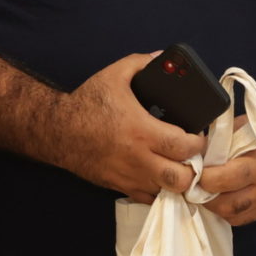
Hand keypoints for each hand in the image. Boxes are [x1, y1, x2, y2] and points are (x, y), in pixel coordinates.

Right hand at [60, 53, 203, 200]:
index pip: (183, 147)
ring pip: (166, 193)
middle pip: (180, 178)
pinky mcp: (119, 186)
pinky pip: (148, 199)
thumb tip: (162, 56)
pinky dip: (159, 192)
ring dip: (178, 182)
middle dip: (195, 170)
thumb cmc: (86, 104)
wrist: (57, 130)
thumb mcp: (114, 75)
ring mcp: (128, 176)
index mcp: (141, 130)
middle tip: (194, 157)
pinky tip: (160, 178)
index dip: (198, 143)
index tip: (199, 137)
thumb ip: (140, 63)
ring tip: (180, 168)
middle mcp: (137, 158)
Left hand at [196, 117, 255, 227]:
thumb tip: (193, 160)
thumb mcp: (239, 130)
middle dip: (207, 198)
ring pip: (234, 216)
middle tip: (195, 187)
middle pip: (229, 204)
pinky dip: (227, 211)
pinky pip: (241, 219)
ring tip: (207, 193)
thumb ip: (217, 145)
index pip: (227, 179)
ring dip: (215, 207)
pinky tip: (222, 198)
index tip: (194, 173)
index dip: (206, 179)